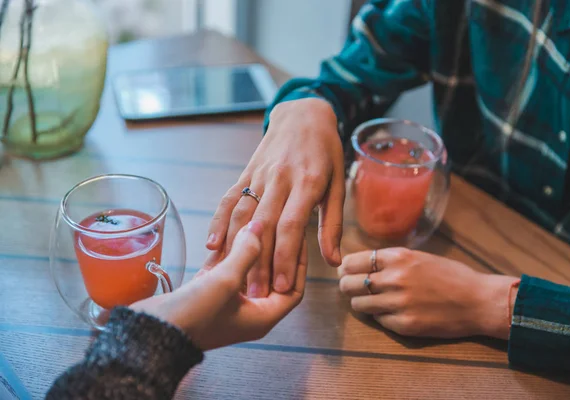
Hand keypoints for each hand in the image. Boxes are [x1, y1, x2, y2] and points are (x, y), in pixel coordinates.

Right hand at [131, 221, 306, 349]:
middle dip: (275, 251)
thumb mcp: (226, 281)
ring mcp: (228, 302)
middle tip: (280, 224)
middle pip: (271, 277)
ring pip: (247, 270)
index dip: (298, 262)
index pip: (293, 287)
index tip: (298, 236)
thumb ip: (246, 251)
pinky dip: (228, 252)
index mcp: (262, 316)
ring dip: (250, 248)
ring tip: (256, 221)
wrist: (151, 333)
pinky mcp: (208, 294)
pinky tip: (228, 230)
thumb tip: (259, 226)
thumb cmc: (194, 315)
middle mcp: (249, 311)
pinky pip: (225, 269)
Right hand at [206, 98, 344, 296]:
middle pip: (264, 226)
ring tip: (232, 278)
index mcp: (307, 183)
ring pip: (243, 215)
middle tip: (254, 295)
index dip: (285, 258)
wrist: (302, 114)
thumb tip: (334, 261)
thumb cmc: (325, 153)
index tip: (281, 288)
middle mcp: (280, 179)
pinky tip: (212, 245)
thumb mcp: (337, 185)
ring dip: (236, 249)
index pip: (292, 226)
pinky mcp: (245, 173)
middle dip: (258, 263)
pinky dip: (219, 222)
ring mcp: (259, 175)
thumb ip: (332, 224)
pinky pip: (229, 199)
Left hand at [338, 248, 518, 339]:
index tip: (345, 271)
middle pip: (349, 284)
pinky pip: (378, 320)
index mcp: (398, 257)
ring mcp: (398, 303)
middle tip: (352, 288)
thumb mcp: (419, 257)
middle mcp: (394, 278)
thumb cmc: (450, 276)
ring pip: (358, 305)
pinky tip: (393, 313)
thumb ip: (391, 260)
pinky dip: (381, 317)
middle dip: (347, 286)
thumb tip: (360, 264)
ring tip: (373, 302)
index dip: (346, 268)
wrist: (478, 301)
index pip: (353, 261)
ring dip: (361, 304)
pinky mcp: (404, 325)